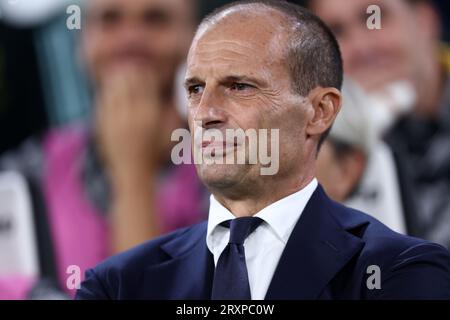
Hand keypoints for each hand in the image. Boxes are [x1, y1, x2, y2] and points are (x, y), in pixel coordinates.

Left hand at [95, 65, 163, 180]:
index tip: (147, 69)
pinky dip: (108, 93)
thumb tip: (174, 99)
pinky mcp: (104, 125)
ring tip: (121, 73)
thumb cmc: (155, 154)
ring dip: (118, 80)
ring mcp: (115, 120)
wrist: (133, 173)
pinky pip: (104, 102)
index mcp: (149, 116)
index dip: (146, 75)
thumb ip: (170, 115)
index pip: (146, 86)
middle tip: (133, 67)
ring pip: (114, 90)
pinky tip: (111, 89)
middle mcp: (132, 115)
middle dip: (131, 73)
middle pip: (129, 84)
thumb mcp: (167, 134)